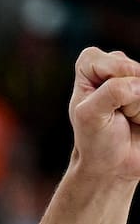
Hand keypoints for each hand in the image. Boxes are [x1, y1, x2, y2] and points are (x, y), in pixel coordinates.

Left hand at [68, 47, 139, 181]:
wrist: (115, 166)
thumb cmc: (96, 142)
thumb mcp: (89, 116)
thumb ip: (110, 92)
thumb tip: (138, 84)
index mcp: (89, 73)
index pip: (94, 57)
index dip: (104, 75)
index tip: (103, 102)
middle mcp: (114, 72)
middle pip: (131, 68)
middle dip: (127, 95)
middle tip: (118, 116)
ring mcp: (136, 81)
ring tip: (131, 118)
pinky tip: (139, 120)